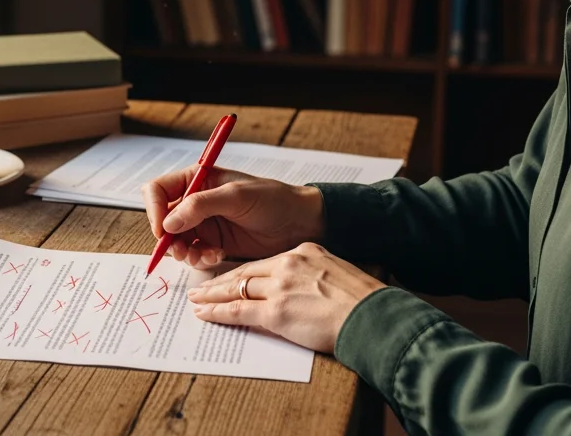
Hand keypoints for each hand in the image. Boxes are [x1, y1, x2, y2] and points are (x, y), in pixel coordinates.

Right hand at [141, 165, 324, 267]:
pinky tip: (217, 255)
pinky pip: (193, 254)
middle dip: (169, 238)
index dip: (154, 210)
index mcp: (197, 179)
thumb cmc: (274, 200)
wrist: (301, 224)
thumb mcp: (237, 196)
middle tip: (182, 250)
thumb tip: (168, 222)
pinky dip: (199, 259)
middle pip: (162, 220)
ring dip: (185, 252)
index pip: (158, 191)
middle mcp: (196, 201)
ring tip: (206, 255)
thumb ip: (200, 205)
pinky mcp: (213, 243)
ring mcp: (204, 223)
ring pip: (176, 241)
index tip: (163, 230)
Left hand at [185, 243, 384, 352]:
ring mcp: (281, 287)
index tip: (230, 277)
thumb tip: (304, 289)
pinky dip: (217, 312)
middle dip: (221, 281)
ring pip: (236, 288)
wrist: (374, 318)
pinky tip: (204, 313)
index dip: (243, 271)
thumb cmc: (363, 302)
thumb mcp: (336, 274)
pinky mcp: (276, 311)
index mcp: (304, 252)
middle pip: (245, 272)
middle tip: (202, 286)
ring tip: (196, 299)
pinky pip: (238, 310)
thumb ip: (315, 276)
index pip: (264, 263)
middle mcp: (289, 264)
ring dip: (212, 295)